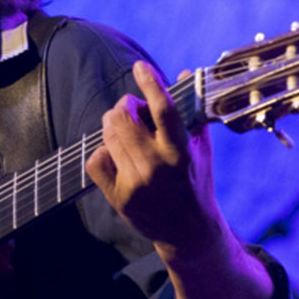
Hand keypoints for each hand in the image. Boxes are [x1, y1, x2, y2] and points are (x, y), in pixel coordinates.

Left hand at [85, 61, 223, 260]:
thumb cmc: (196, 182)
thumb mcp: (201, 148)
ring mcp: (135, 182)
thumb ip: (193, 112)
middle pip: (123, 118)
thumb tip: (184, 73)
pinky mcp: (119, 196)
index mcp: (181, 151)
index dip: (151, 84)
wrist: (189, 231)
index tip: (141, 67)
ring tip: (127, 133)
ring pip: (107, 135)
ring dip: (113, 125)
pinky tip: (117, 155)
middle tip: (133, 111)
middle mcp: (156, 166)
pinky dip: (103, 151)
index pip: (164, 109)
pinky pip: (96, 159)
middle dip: (124, 107)